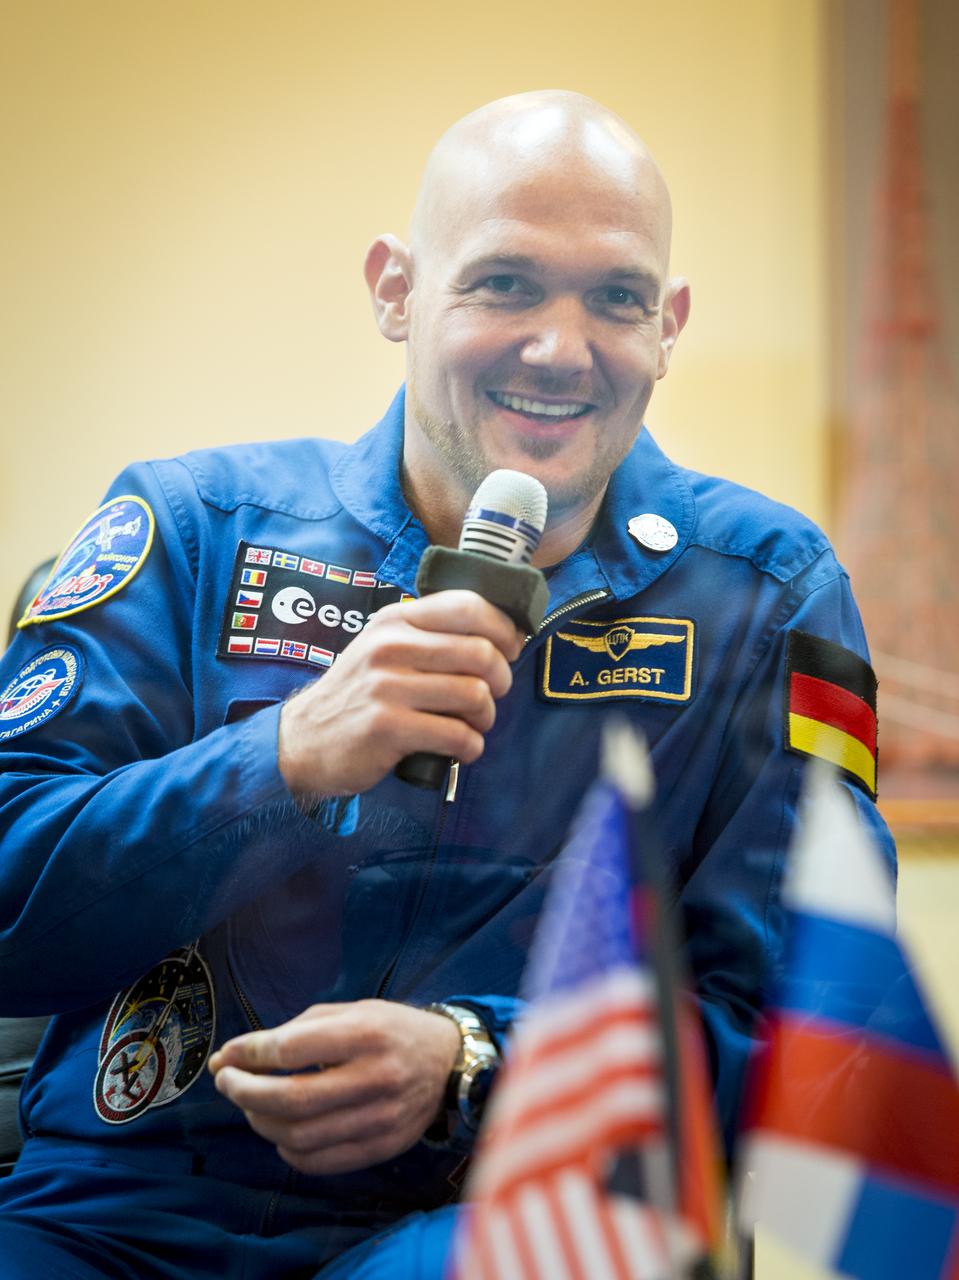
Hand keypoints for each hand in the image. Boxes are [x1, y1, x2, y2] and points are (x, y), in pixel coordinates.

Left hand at [208, 999, 459, 1175]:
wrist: (448, 1062)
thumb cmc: (391, 1029)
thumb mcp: (350, 1011)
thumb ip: (294, 1031)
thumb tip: (234, 1056)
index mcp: (366, 1033)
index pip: (290, 1050)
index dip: (248, 1054)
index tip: (227, 1055)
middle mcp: (375, 1078)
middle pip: (290, 1099)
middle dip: (244, 1092)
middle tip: (227, 1081)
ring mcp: (381, 1119)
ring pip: (300, 1136)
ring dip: (261, 1122)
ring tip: (252, 1105)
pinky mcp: (383, 1148)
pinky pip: (320, 1162)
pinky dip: (288, 1150)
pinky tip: (282, 1130)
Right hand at [277, 589, 522, 796]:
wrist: (302, 741)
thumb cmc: (357, 696)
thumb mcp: (382, 648)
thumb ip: (428, 636)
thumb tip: (498, 636)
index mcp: (396, 620)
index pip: (469, 606)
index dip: (504, 630)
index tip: (509, 650)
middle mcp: (390, 646)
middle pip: (482, 653)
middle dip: (501, 680)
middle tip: (491, 697)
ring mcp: (387, 687)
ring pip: (475, 695)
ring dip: (486, 718)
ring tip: (472, 726)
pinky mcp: (387, 727)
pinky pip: (458, 735)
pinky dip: (471, 747)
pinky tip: (460, 749)